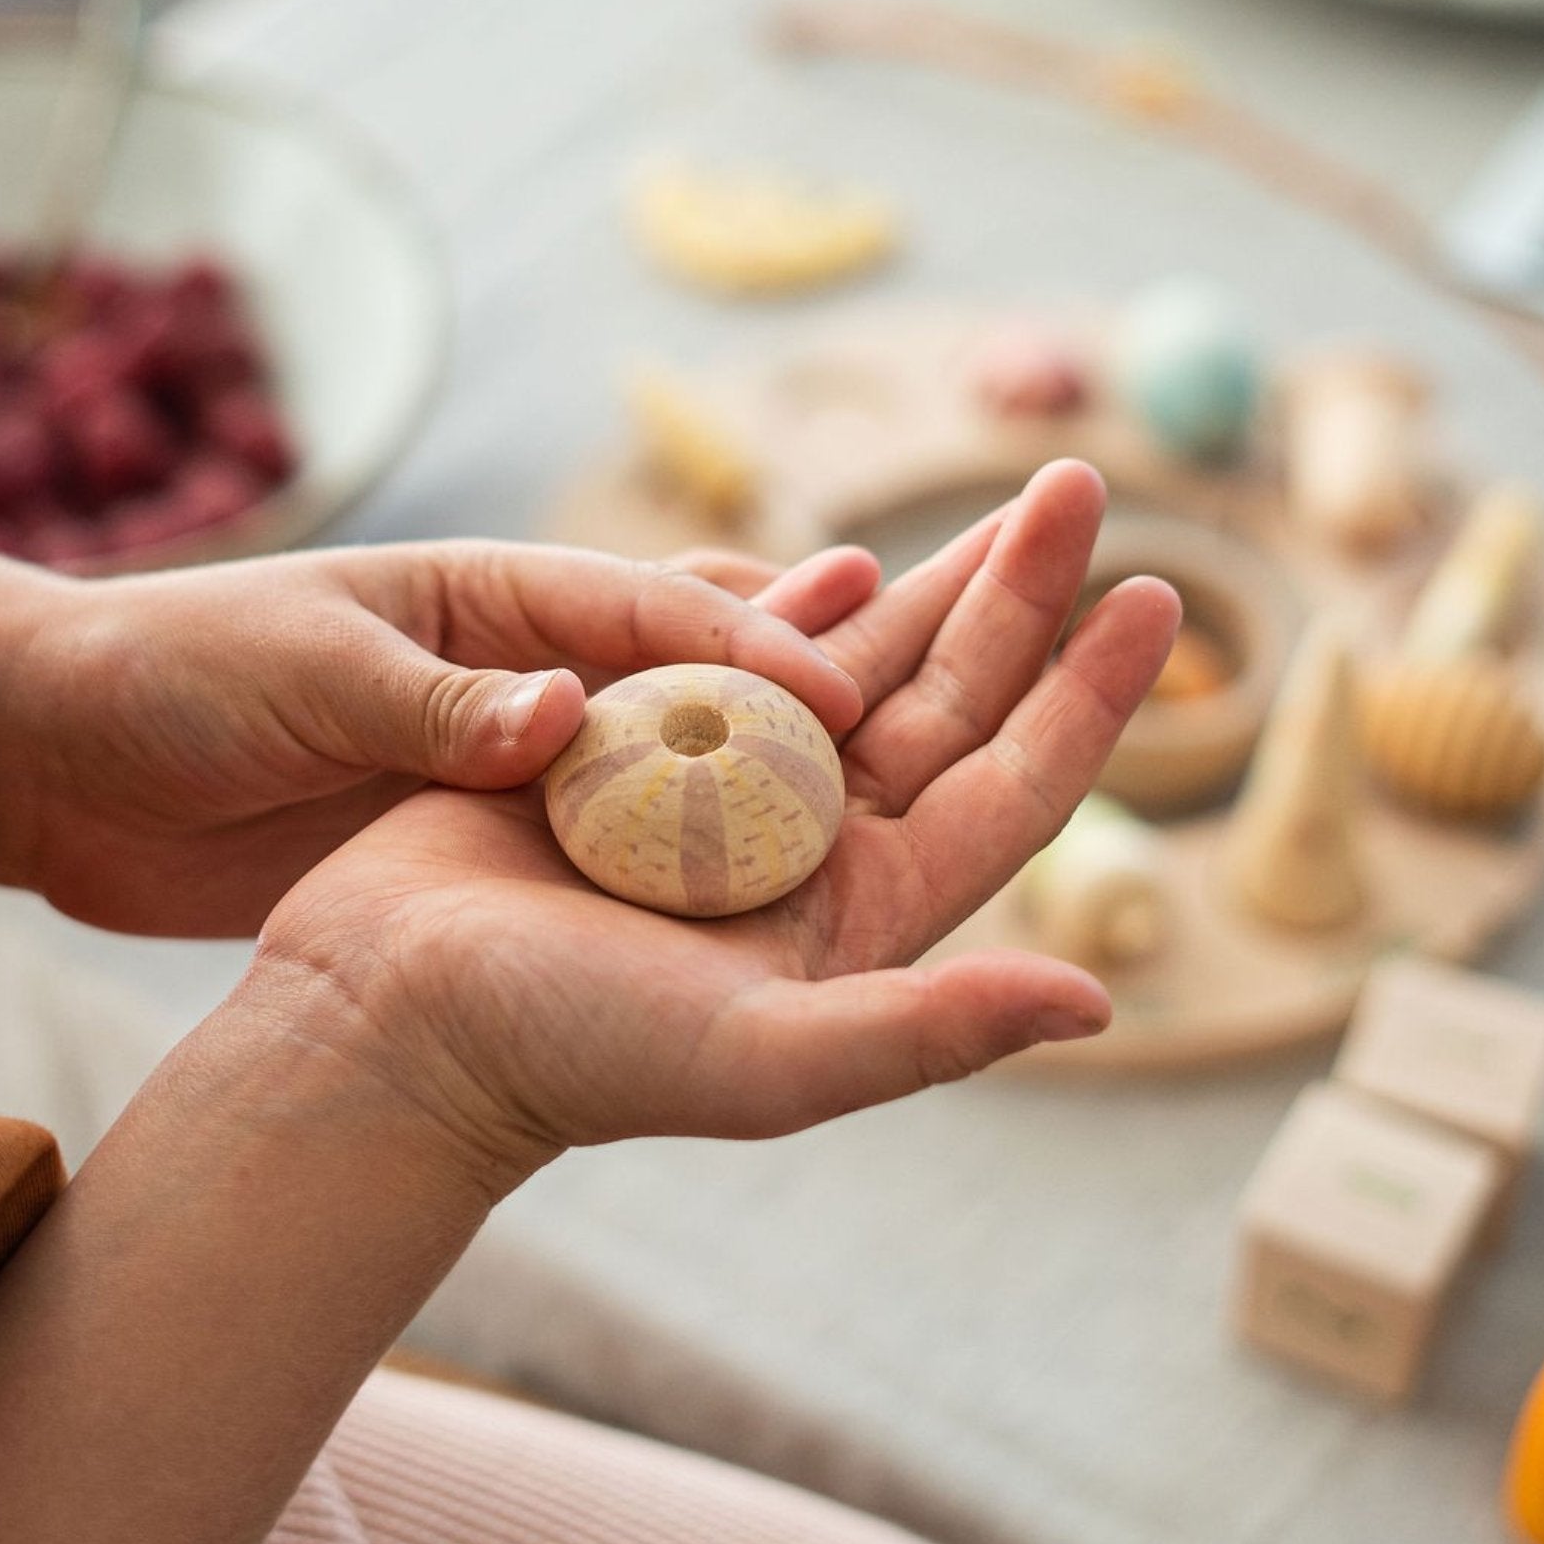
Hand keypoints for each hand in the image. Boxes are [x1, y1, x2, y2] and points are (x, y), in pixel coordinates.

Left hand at [17, 539, 880, 935]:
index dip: (758, 644)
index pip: (655, 612)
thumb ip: (435, 706)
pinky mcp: (481, 819)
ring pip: (673, 738)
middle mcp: (524, 656)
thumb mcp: (304, 680)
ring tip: (888, 757)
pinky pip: (609, 821)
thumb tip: (564, 718)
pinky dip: (682, 827)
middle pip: (697, 653)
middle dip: (811, 655)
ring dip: (768, 745)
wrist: (64, 754)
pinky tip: (750, 853)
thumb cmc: (171, 678)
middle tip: (943, 653)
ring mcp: (511, 739)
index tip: (851, 694)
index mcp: (491, 592)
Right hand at [260, 460, 1179, 1177]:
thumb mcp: (762, 1060)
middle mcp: (809, 847)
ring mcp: (723, 792)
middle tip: (1081, 483)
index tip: (1155, 596)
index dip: (1087, 694)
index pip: (1010, 785)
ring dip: (925, 582)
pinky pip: (733, 653)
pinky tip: (840, 550)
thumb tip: (1095, 1007)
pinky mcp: (638, 749)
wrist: (387, 1018)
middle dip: (1016, 594)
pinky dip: (790, 599)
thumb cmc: (568, 1052)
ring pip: (853, 663)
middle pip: (947, 699)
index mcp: (860, 912)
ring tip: (1001, 501)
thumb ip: (926, 1036)